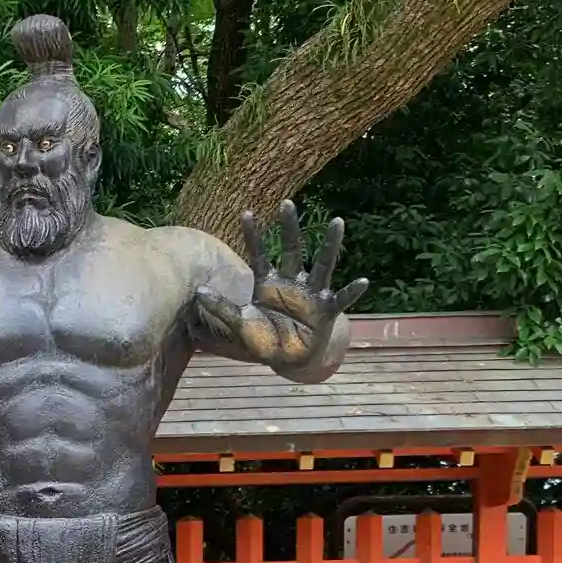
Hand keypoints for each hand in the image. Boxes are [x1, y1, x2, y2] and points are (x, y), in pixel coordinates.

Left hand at [195, 204, 366, 375]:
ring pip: (322, 264)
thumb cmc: (266, 338)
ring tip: (337, 222)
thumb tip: (198, 290)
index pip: (260, 254)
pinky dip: (352, 291)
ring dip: (330, 245)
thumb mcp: (241, 324)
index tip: (245, 212)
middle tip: (286, 203)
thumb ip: (222, 308)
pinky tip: (363, 281)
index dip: (253, 235)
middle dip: (289, 227)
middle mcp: (291, 282)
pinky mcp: (326, 311)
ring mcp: (311, 295)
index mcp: (269, 283)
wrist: (289, 359)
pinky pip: (341, 299)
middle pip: (292, 249)